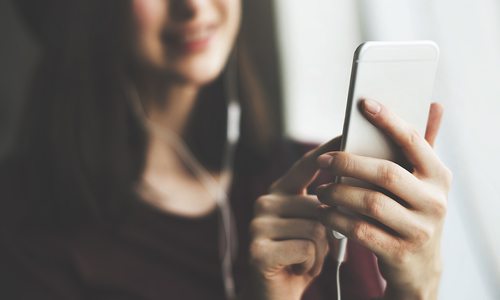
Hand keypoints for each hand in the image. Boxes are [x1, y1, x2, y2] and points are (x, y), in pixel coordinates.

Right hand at [245, 138, 340, 299]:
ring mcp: (257, 226)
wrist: (277, 297)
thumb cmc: (301, 259)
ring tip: (304, 260)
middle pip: (320, 204)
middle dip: (328, 233)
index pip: (305, 165)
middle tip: (313, 250)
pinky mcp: (258, 250)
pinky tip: (297, 270)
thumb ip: (324, 203)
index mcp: (277, 193)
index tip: (348, 131)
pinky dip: (311, 264)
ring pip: (317, 228)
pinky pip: (307, 248)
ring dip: (320, 252)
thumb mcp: (314, 227)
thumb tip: (349, 181)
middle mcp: (263, 203)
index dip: (328, 149)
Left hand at [317, 100, 451, 299]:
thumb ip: (422, 147)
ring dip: (338, 192)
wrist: (420, 268)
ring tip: (321, 189)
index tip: (364, 104)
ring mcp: (419, 230)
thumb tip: (433, 105)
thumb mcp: (423, 183)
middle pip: (385, 173)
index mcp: (439, 177)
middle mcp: (434, 202)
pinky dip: (336, 218)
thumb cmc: (413, 213)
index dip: (389, 121)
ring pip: (370, 202)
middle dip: (348, 162)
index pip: (413, 142)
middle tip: (323, 160)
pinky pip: (359, 230)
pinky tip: (324, 212)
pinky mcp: (399, 252)